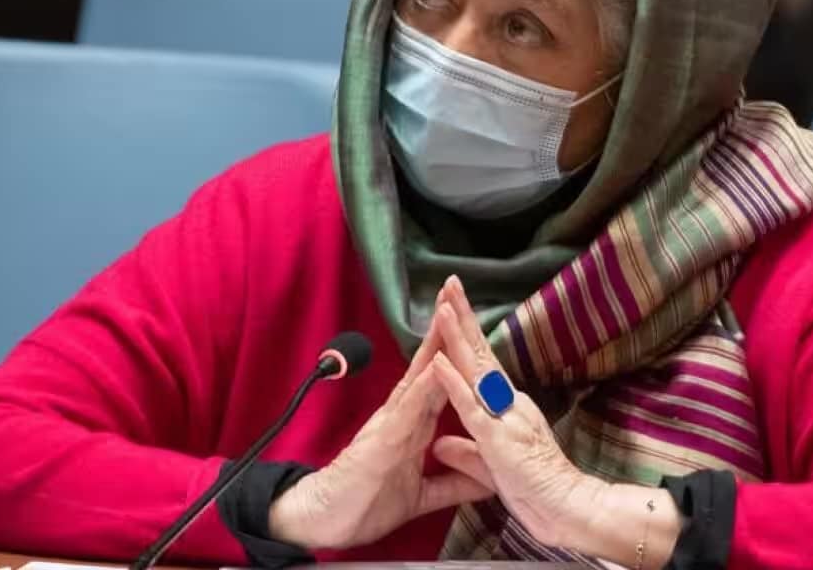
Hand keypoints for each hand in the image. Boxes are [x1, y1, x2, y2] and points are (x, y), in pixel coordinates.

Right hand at [268, 287, 493, 550]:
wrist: (326, 522)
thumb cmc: (366, 503)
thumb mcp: (423, 495)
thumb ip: (453, 483)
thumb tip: (485, 479)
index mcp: (411, 426)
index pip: (440, 381)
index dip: (457, 353)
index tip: (474, 324)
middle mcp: (400, 416)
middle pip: (429, 366)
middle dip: (445, 331)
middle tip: (457, 290)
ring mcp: (390, 424)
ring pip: (418, 378)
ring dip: (436, 346)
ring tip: (450, 313)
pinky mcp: (382, 440)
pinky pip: (407, 409)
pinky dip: (425, 386)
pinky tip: (438, 366)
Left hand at [425, 275, 603, 548]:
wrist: (569, 515)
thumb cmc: (535, 493)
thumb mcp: (491, 470)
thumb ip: (466, 454)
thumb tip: (440, 443)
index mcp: (506, 409)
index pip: (480, 365)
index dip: (465, 336)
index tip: (452, 306)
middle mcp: (508, 404)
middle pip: (480, 354)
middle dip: (464, 317)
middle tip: (449, 283)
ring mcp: (504, 418)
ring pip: (476, 370)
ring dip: (458, 337)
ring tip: (444, 306)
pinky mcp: (499, 439)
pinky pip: (472, 407)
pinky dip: (453, 382)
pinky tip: (439, 360)